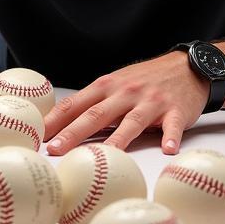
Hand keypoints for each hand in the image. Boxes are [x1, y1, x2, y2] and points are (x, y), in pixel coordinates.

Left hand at [42, 52, 208, 155]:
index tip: (37, 135)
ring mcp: (151, 101)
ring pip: (131, 123)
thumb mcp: (117, 84)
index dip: (56, 119)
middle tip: (55, 149)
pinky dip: (170, 137)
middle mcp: (126, 92)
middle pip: (96, 114)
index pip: (75, 103)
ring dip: (116, 141)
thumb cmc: (146, 80)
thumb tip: (62, 125)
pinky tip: (167, 150)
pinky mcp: (175, 110)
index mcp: (107, 86)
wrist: (187, 66)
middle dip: (73, 132)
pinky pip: (172, 126)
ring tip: (104, 157)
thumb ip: (96, 103)